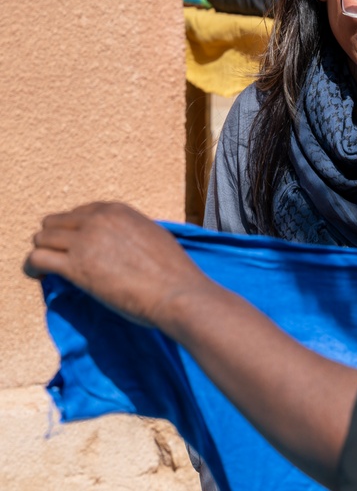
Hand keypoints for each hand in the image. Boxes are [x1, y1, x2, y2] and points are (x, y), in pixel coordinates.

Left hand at [25, 202, 210, 328]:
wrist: (177, 292)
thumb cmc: (173, 271)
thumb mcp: (153, 236)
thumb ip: (129, 232)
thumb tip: (118, 244)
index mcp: (118, 211)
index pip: (79, 212)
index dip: (75, 229)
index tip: (76, 244)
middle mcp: (98, 219)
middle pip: (54, 222)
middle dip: (54, 239)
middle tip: (60, 257)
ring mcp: (85, 241)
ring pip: (42, 238)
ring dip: (43, 252)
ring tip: (48, 268)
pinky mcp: (75, 267)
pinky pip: (37, 259)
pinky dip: (33, 268)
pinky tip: (40, 277)